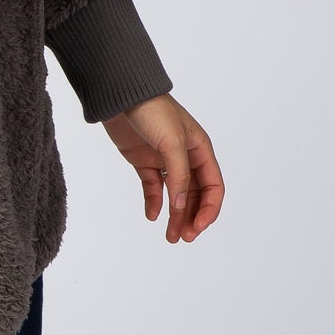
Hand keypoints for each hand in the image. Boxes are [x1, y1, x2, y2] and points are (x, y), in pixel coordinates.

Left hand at [102, 94, 224, 243]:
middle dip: (192, 217)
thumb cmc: (152, 111)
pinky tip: (151, 216)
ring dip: (175, 216)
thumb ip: (179, 175)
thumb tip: (181, 206)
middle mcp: (186, 157)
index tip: (197, 228)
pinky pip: (153, 188)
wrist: (120, 96)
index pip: (213, 186)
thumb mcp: (171, 143)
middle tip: (183, 238)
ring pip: (175, 195)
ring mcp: (164, 160)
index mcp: (200, 150)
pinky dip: (154, 203)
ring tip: (170, 237)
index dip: (209, 209)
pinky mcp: (144, 162)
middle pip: (195, 195)